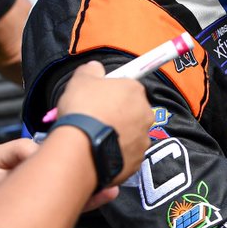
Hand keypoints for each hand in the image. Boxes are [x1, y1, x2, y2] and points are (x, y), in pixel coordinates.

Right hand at [56, 61, 152, 185]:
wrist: (82, 148)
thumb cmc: (83, 109)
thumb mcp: (80, 80)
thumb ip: (90, 70)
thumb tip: (94, 67)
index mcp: (135, 91)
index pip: (128, 87)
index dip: (113, 92)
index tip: (100, 98)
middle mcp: (146, 114)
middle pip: (131, 111)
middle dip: (116, 113)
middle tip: (94, 118)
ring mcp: (143, 139)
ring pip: (130, 133)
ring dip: (116, 134)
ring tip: (94, 137)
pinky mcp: (137, 160)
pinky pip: (126, 153)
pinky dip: (115, 152)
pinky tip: (99, 151)